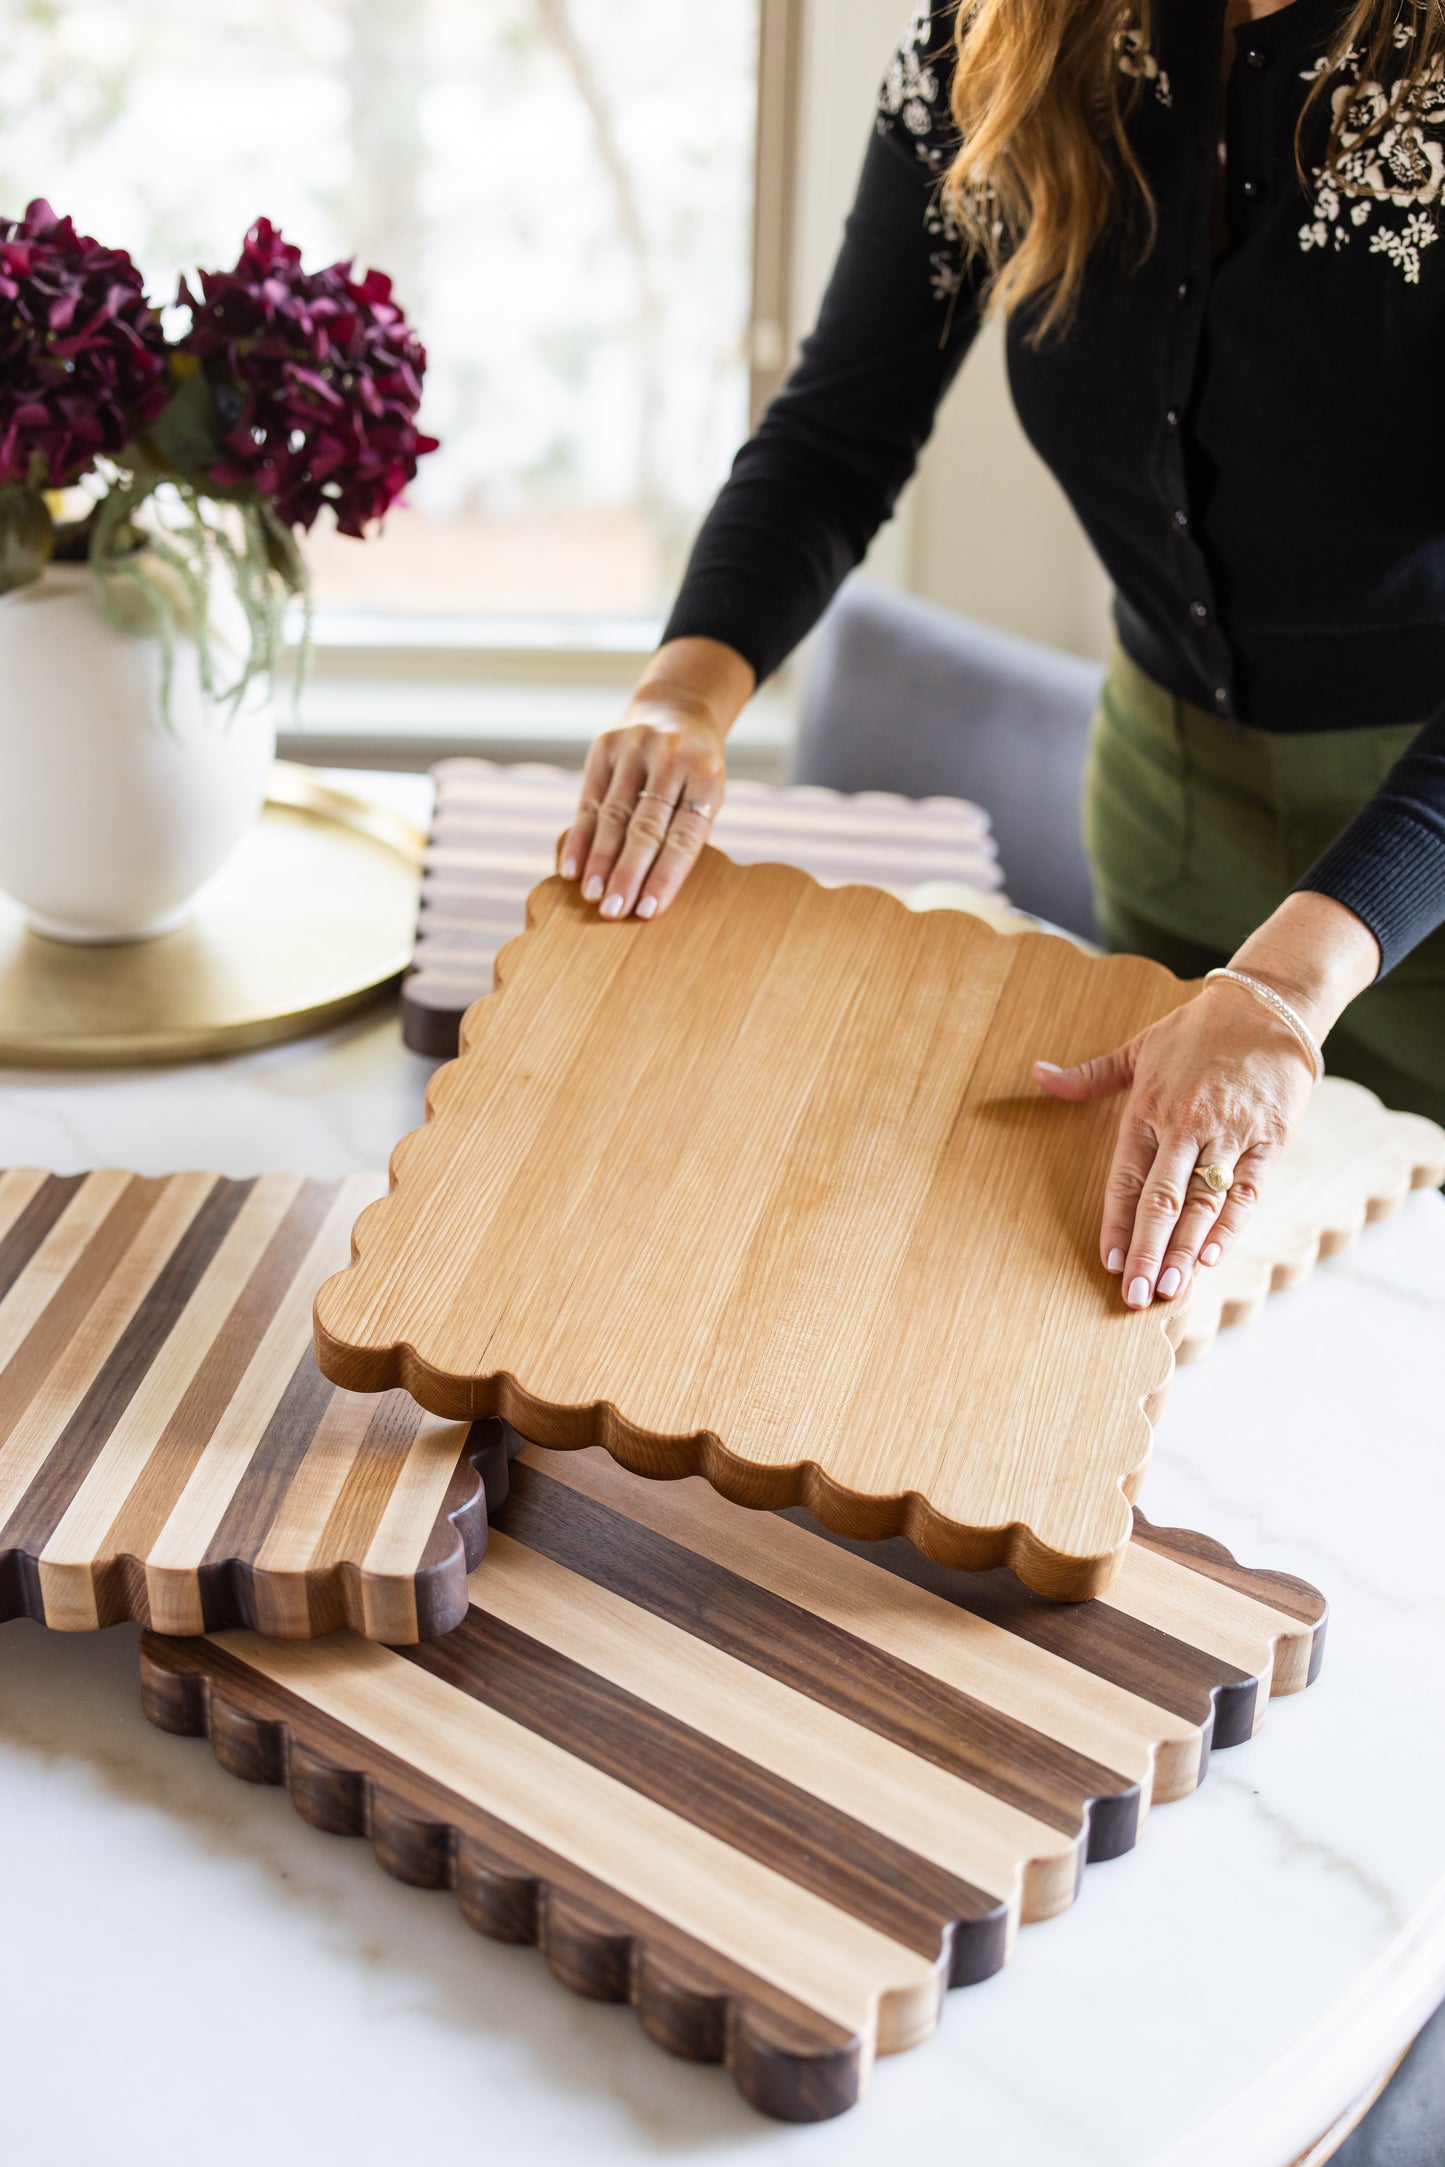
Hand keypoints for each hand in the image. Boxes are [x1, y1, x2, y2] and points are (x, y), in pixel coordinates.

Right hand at [559, 696, 726, 920]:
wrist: (676, 710)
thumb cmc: (694, 772)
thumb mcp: (706, 796)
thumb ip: (684, 836)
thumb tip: (650, 894)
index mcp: (708, 776)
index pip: (684, 835)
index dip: (665, 875)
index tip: (647, 911)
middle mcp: (672, 758)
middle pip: (646, 827)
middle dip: (628, 873)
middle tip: (614, 911)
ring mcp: (637, 748)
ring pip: (613, 815)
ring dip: (600, 861)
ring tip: (592, 896)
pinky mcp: (606, 746)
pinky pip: (588, 801)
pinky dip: (579, 839)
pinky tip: (571, 869)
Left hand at [1032, 981, 1316, 1306]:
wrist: (1268, 1006)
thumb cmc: (1197, 1030)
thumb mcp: (1138, 1048)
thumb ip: (1090, 1076)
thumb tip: (1038, 1074)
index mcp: (1148, 1107)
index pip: (1125, 1176)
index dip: (1115, 1221)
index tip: (1106, 1261)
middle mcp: (1185, 1124)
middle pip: (1161, 1198)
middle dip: (1145, 1250)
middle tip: (1132, 1294)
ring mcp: (1228, 1132)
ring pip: (1202, 1201)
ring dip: (1184, 1249)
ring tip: (1168, 1287)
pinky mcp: (1268, 1139)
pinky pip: (1245, 1190)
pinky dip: (1229, 1225)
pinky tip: (1212, 1257)